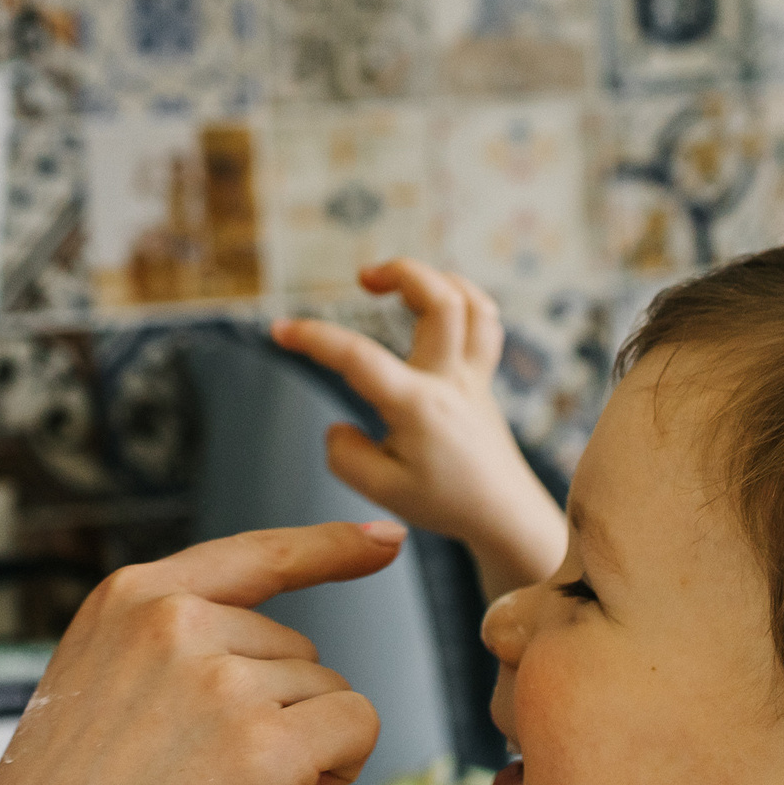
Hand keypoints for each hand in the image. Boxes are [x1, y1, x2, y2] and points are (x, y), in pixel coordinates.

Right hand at [0, 521, 399, 784]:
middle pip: (295, 646)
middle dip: (276, 708)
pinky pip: (355, 727)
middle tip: (203, 771)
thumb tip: (266, 664)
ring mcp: (225, 681)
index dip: (327, 547)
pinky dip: (339, 764)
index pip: (252, 554)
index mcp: (129, 600)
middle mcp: (179, 623)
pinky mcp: (269, 744)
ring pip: (325, 691)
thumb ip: (165, 654)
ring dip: (300, 744)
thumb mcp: (89, 685)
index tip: (380, 540)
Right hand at [271, 258, 565, 594]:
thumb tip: (336, 426)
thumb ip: (345, 455)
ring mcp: (472, 375)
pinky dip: (461, 297)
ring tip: (399, 282)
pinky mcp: (483, 378)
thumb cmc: (446, 502)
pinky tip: (433, 300)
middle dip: (401, 272)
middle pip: (441, 301)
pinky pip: (483, 322)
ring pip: (471, 303)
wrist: (503, 513)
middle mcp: (449, 381)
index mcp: (417, 406)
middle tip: (363, 279)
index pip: (359, 358)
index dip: (314, 338)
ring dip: (434, 277)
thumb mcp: (382, 491)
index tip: (280, 330)